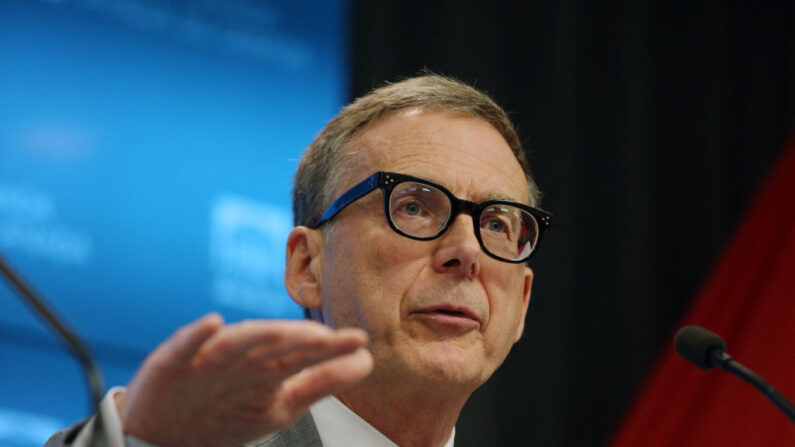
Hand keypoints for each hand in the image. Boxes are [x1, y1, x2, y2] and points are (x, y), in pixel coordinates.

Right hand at [117, 314, 372, 446]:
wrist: (164, 433)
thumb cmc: (228, 412)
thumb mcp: (280, 404)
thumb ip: (322, 381)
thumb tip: (365, 361)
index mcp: (267, 367)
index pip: (303, 355)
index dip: (330, 349)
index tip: (360, 341)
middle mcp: (241, 358)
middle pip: (272, 345)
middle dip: (298, 340)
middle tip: (327, 338)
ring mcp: (206, 360)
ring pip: (234, 344)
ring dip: (257, 336)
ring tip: (284, 332)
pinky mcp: (171, 363)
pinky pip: (184, 347)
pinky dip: (196, 336)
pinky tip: (211, 324)